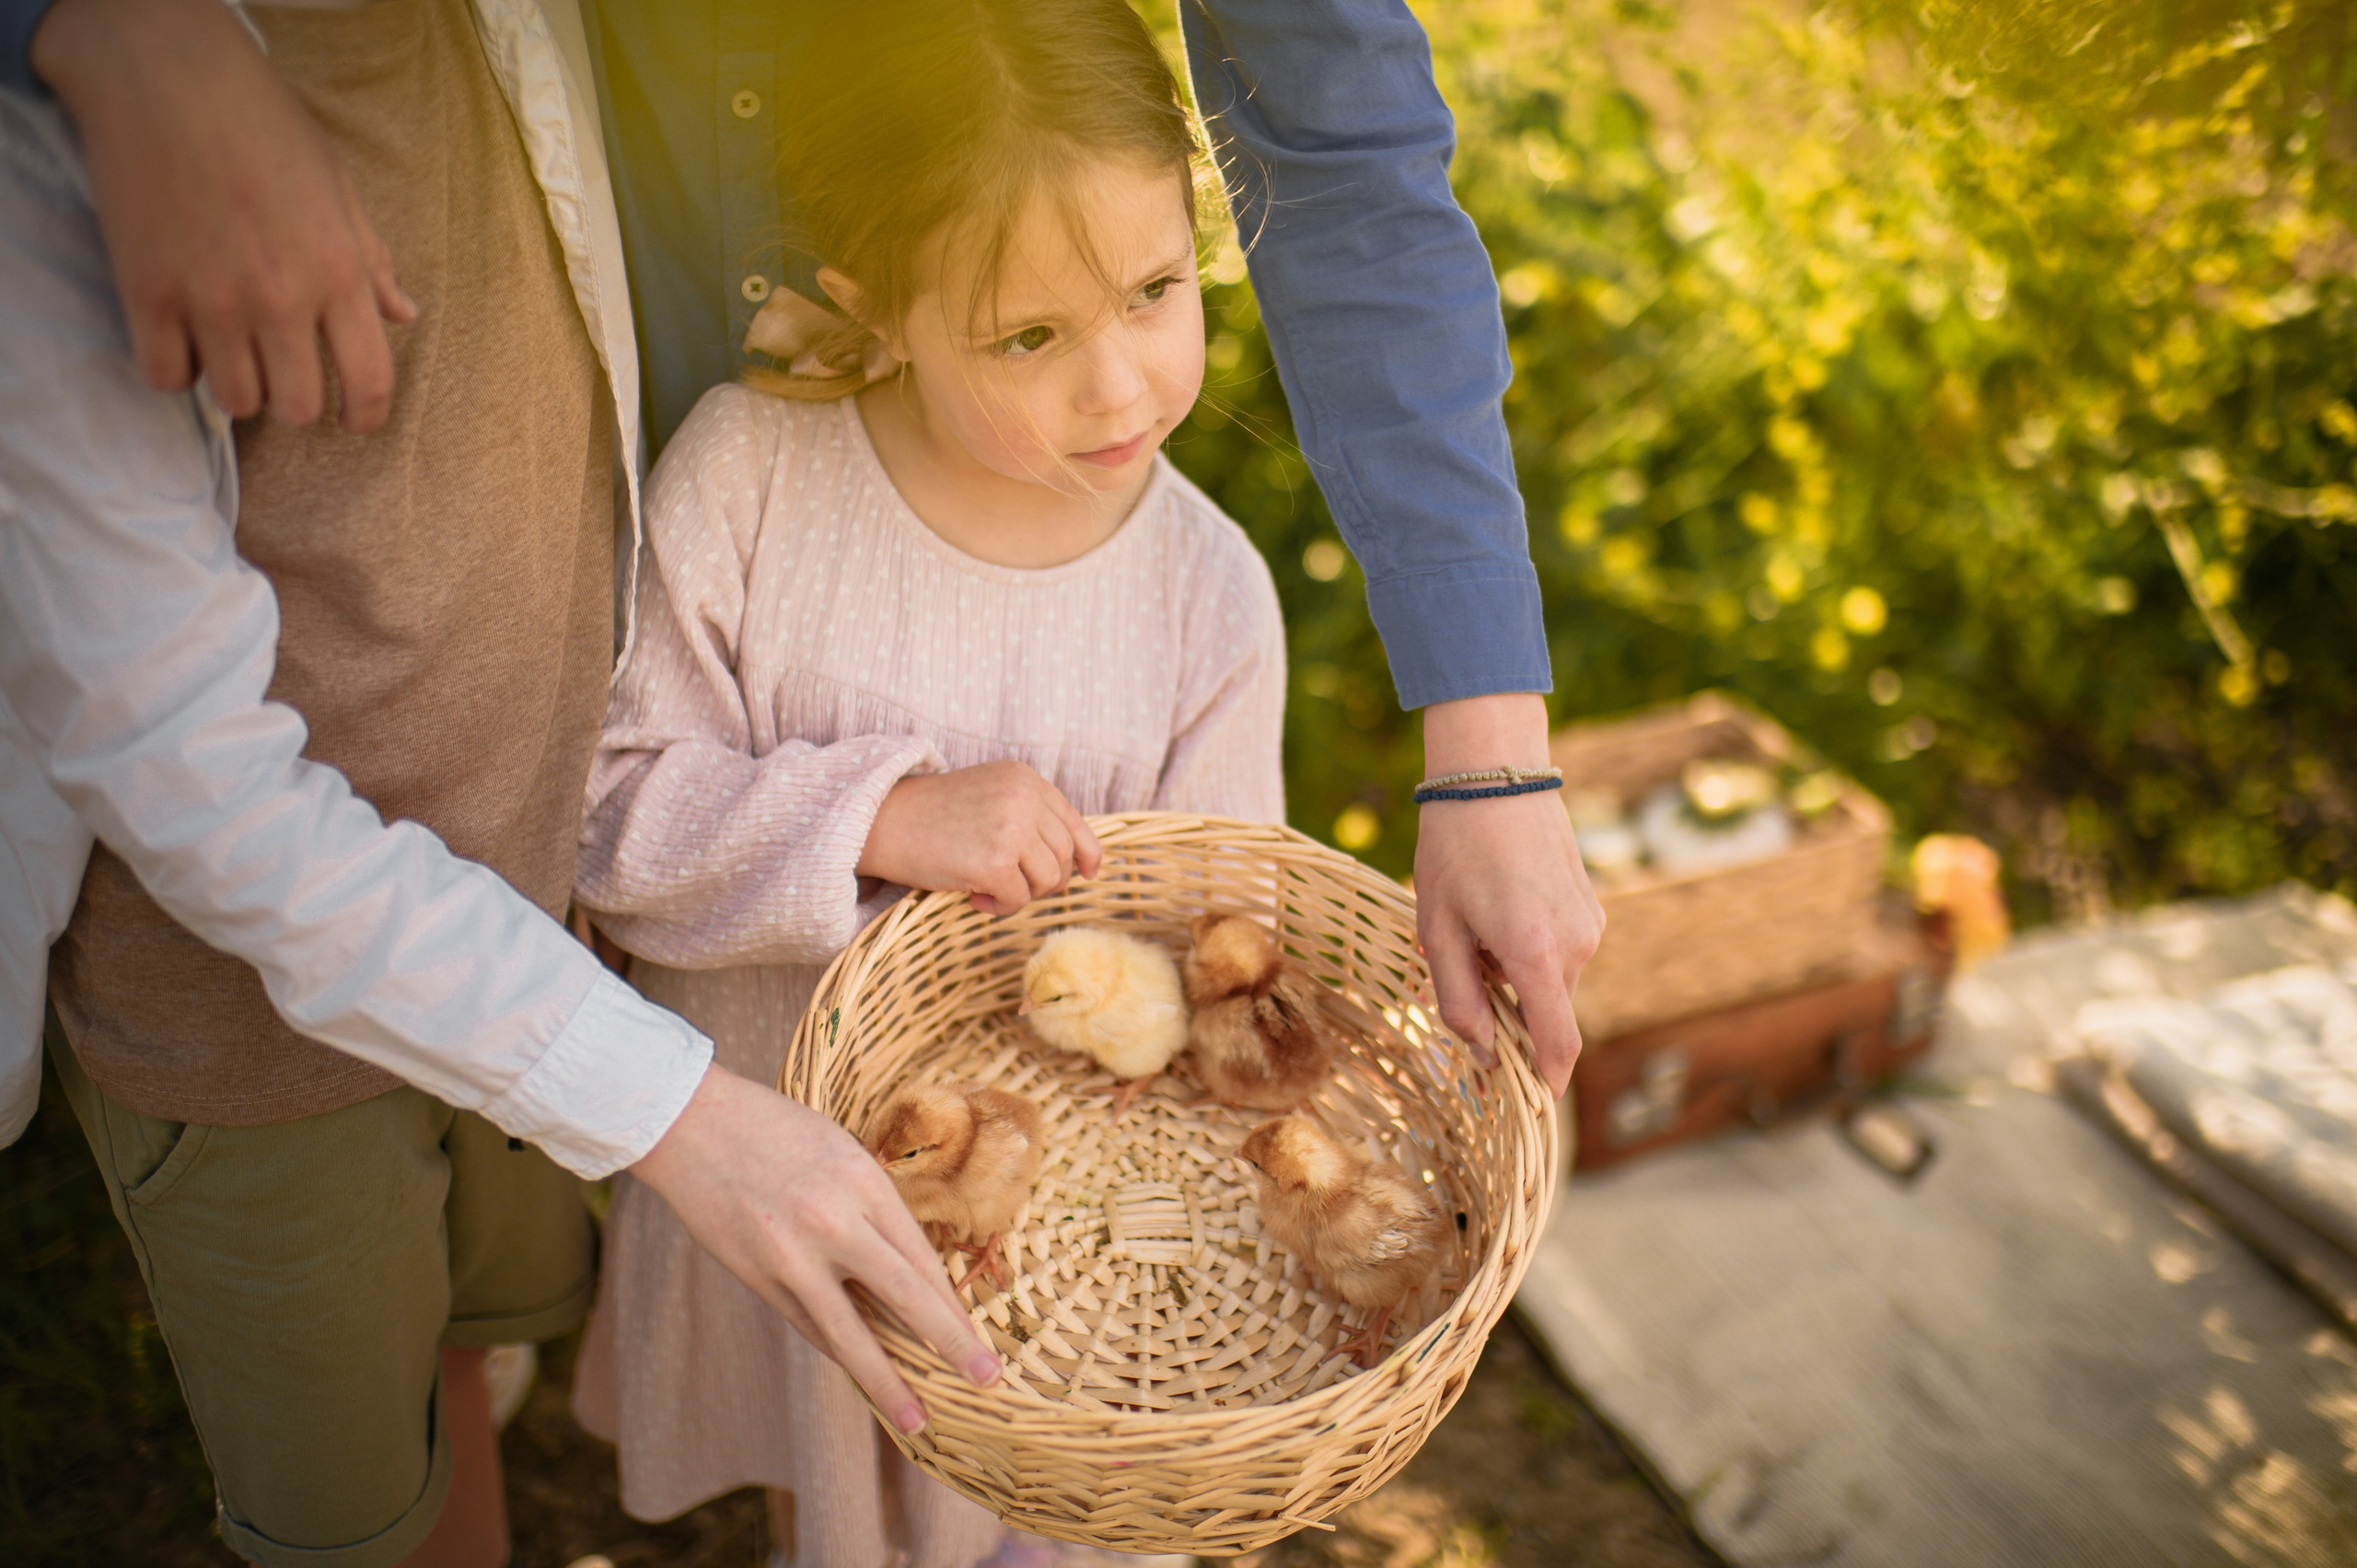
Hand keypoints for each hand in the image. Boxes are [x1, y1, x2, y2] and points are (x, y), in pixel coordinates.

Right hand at [31, 0, 415, 429]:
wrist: (165, 78)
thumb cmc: (263, 126)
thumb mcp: (338, 187)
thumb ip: (371, 260)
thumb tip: (404, 313)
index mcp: (338, 274)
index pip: (369, 383)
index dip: (365, 417)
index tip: (354, 423)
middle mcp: (280, 299)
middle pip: (296, 406)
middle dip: (295, 402)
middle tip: (284, 372)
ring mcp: (212, 301)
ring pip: (234, 400)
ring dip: (237, 385)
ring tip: (232, 348)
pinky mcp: (148, 294)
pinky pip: (166, 377)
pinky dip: (176, 369)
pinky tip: (183, 339)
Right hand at [627, 1066, 999, 1432]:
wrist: (691, 1124)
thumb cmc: (776, 1130)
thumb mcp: (840, 1151)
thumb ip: (872, 1205)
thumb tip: (906, 1268)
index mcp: (863, 1181)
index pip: (923, 1257)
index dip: (954, 1304)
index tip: (980, 1337)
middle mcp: (833, 1221)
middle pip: (905, 1295)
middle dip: (951, 1342)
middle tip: (987, 1379)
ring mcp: (791, 1255)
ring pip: (850, 1331)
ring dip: (886, 1381)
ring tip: (914, 1418)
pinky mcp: (757, 1277)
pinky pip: (808, 1325)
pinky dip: (838, 1349)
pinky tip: (862, 1372)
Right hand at [858, 761, 1102, 915]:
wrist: (882, 820)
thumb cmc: (931, 816)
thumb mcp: (990, 798)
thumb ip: (1029, 817)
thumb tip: (1077, 866)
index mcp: (1026, 779)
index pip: (1075, 823)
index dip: (1086, 854)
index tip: (1086, 873)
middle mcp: (1025, 798)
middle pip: (1064, 857)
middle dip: (1043, 880)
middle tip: (1008, 884)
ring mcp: (1012, 829)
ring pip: (1049, 880)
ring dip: (1021, 893)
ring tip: (986, 886)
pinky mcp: (995, 862)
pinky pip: (1019, 899)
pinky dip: (1000, 906)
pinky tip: (974, 896)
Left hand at [1413, 694, 1602, 1096]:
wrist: (1495, 773)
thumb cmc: (1454, 848)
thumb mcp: (1438, 929)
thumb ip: (1458, 999)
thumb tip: (1482, 1055)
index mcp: (1534, 954)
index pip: (1556, 1044)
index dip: (1544, 1082)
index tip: (1525, 1104)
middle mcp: (1575, 946)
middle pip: (1545, 1013)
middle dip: (1508, 1013)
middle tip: (1461, 970)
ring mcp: (1589, 926)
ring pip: (1551, 982)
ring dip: (1516, 977)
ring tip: (1475, 925)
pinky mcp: (1590, 908)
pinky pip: (1559, 952)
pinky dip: (1530, 951)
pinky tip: (1498, 908)